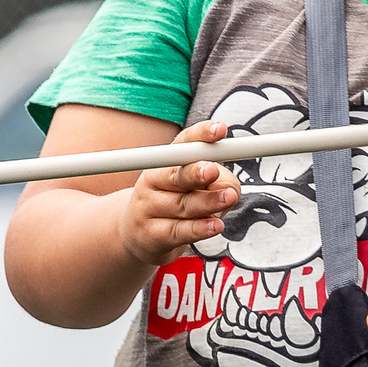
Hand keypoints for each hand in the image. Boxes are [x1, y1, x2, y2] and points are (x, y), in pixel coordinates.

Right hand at [114, 121, 242, 268]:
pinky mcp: (153, 235)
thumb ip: (220, 183)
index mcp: (165, 163)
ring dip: (207, 202)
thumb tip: (230, 190)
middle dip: (195, 171)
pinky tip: (215, 225)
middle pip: (176, 175)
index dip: (201, 136)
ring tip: (228, 198)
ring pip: (182, 205)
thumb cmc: (175, 204)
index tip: (220, 130)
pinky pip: (179, 231)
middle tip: (212, 170)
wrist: (137, 234)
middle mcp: (152, 182)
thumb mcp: (199, 188)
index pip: (182, 144)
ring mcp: (149, 209)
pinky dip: (199, 228)